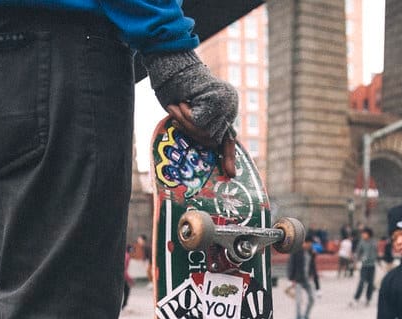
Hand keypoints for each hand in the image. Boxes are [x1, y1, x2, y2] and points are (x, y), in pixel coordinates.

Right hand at [144, 51, 237, 176]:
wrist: (171, 62)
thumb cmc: (174, 86)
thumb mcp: (188, 112)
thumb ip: (200, 128)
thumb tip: (205, 148)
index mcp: (225, 109)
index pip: (228, 137)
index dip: (229, 156)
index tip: (230, 174)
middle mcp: (230, 106)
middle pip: (211, 140)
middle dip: (190, 131)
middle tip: (177, 112)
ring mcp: (226, 103)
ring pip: (205, 134)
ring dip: (185, 122)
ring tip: (178, 105)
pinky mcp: (218, 102)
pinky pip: (199, 124)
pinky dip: (185, 116)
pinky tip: (183, 101)